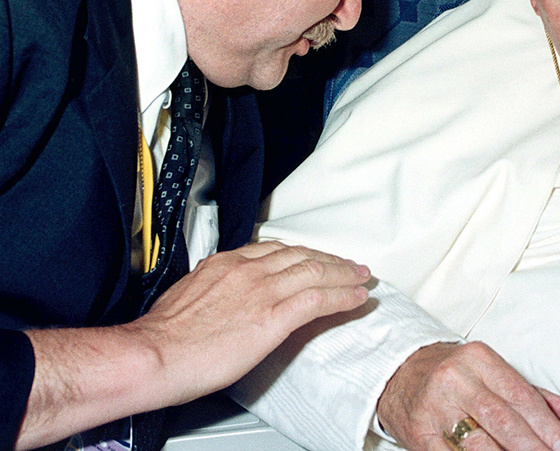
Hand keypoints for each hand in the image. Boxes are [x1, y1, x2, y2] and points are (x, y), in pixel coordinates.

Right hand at [131, 241, 370, 402]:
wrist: (154, 354)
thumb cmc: (164, 336)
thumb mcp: (189, 295)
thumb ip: (214, 288)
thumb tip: (223, 293)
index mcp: (227, 263)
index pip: (276, 249)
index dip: (303, 253)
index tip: (314, 258)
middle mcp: (248, 270)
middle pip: (302, 256)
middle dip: (330, 259)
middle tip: (349, 265)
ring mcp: (263, 292)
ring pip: (315, 272)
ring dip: (343, 275)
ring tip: (360, 279)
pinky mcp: (272, 317)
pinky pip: (317, 300)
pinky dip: (341, 297)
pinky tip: (355, 299)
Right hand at [377, 341, 559, 450]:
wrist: (397, 373)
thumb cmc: (456, 376)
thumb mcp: (496, 376)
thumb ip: (540, 397)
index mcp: (479, 358)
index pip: (522, 396)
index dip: (549, 427)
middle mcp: (456, 379)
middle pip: (503, 421)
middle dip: (533, 450)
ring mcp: (434, 407)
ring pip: (479, 445)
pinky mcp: (419, 434)